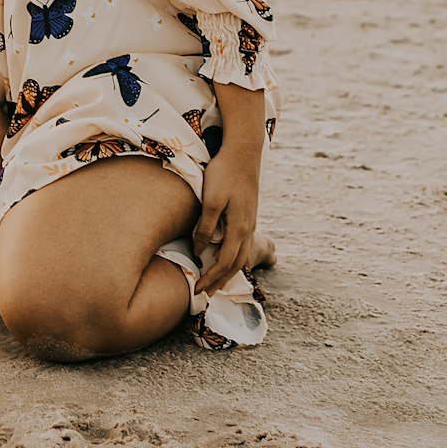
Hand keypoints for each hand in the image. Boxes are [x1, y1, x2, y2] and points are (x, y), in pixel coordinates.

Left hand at [192, 143, 260, 295]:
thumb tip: (200, 251)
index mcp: (238, 229)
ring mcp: (250, 222)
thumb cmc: (224, 173)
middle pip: (236, 265)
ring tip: (216, 283)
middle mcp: (247, 229)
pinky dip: (234, 258)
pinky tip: (225, 256)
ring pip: (241, 256)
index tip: (196, 289)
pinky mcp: (248, 214)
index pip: (224, 263)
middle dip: (220, 282)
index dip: (210, 278)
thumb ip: (206, 227)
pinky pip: (242, 245)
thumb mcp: (211, 200)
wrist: (243, 152)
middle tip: (205, 295)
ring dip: (228, 272)